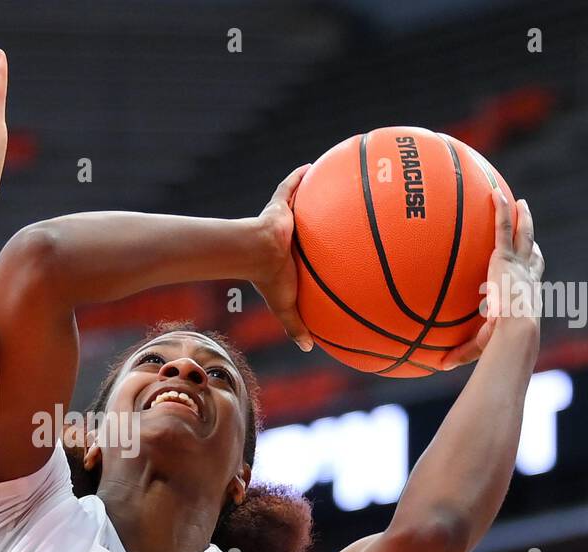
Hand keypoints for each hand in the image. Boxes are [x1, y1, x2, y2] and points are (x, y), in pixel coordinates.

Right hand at [252, 164, 312, 350]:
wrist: (256, 253)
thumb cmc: (269, 279)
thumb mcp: (286, 306)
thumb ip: (296, 325)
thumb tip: (309, 349)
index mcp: (288, 259)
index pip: (302, 257)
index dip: (311, 255)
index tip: (323, 255)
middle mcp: (286, 238)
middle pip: (302, 228)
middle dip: (312, 223)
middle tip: (331, 220)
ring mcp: (283, 220)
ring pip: (298, 205)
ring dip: (307, 195)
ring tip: (329, 185)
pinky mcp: (279, 206)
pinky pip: (290, 187)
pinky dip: (298, 176)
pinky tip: (312, 165)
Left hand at [443, 191, 543, 368]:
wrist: (514, 331)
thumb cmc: (503, 343)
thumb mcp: (481, 344)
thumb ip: (460, 351)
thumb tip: (440, 365)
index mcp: (525, 294)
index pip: (531, 276)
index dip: (533, 265)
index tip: (532, 257)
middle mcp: (526, 276)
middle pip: (532, 251)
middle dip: (530, 234)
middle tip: (528, 220)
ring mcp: (517, 265)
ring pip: (522, 234)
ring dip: (520, 217)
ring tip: (518, 201)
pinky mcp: (505, 258)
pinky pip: (501, 228)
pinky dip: (500, 210)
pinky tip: (494, 194)